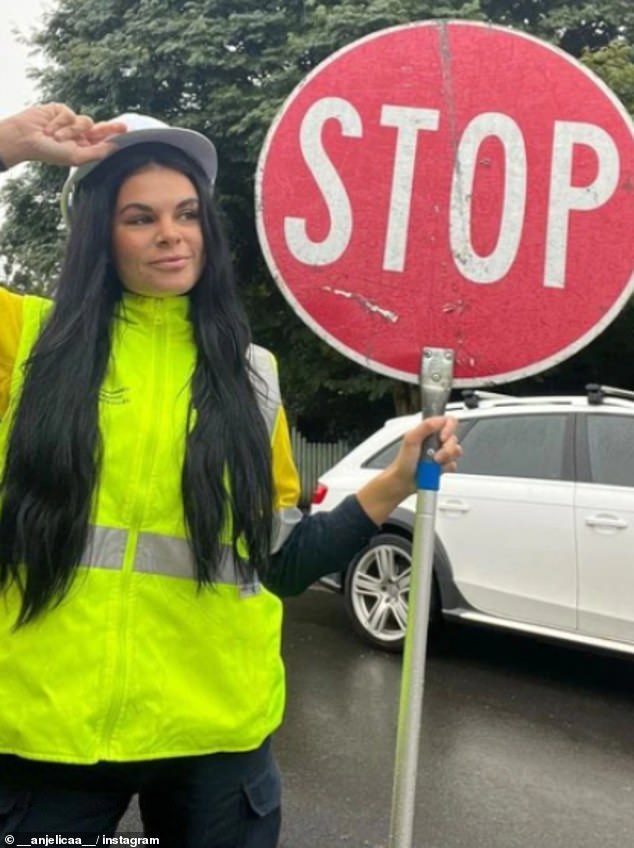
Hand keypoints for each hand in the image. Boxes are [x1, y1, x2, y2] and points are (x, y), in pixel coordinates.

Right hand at [0, 103, 126, 168]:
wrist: (26, 138)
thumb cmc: (49, 152)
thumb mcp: (75, 156)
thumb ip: (95, 152)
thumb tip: (114, 148)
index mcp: (83, 147)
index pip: (102, 142)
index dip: (114, 138)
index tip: (127, 137)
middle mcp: (79, 134)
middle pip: (100, 128)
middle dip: (112, 128)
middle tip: (124, 127)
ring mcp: (71, 121)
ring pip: (84, 122)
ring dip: (70, 131)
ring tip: (56, 137)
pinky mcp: (62, 110)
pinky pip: (70, 114)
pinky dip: (60, 122)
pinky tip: (49, 127)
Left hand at [356, 415, 461, 525]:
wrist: (403, 481)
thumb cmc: (403, 461)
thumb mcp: (411, 439)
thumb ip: (425, 427)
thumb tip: (438, 420)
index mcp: (429, 430)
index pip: (448, 421)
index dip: (449, 428)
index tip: (442, 437)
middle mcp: (436, 440)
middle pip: (454, 438)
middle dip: (447, 448)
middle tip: (436, 456)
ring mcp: (441, 453)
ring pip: (456, 451)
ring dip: (446, 459)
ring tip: (434, 463)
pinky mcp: (444, 465)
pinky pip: (453, 465)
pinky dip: (445, 468)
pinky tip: (436, 469)